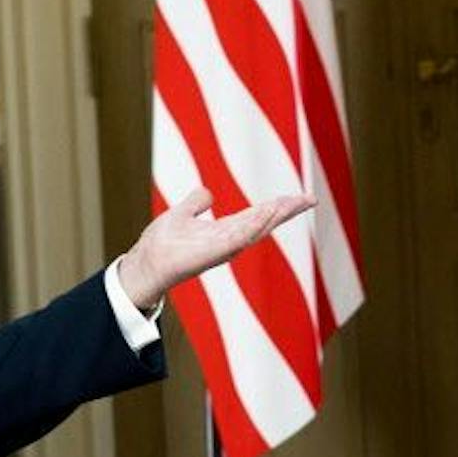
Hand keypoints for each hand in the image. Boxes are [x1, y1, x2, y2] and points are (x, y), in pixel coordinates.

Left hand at [116, 187, 316, 311]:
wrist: (147, 262)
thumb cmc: (162, 243)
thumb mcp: (182, 213)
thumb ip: (196, 202)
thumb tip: (207, 193)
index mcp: (226, 229)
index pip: (259, 214)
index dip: (280, 206)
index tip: (303, 198)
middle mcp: (230, 239)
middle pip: (265, 222)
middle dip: (287, 211)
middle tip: (310, 199)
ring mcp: (224, 247)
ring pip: (257, 228)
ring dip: (275, 216)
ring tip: (294, 203)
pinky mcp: (214, 253)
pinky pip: (239, 237)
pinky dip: (254, 226)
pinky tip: (267, 214)